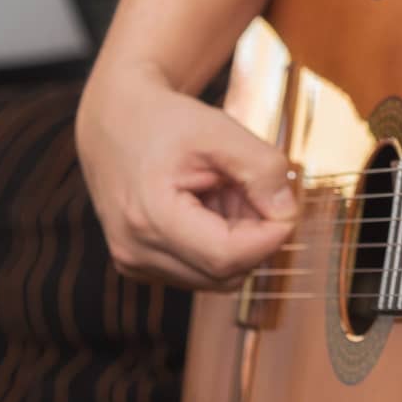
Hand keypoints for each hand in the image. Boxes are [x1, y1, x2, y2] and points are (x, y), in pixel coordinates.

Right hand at [75, 64, 298, 288]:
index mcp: (150, 217)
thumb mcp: (220, 130)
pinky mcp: (140, 265)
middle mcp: (136, 251)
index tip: (286, 205)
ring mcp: (135, 262)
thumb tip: (286, 212)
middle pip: (224, 273)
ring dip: (237, 242)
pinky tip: (209, 208)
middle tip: (254, 190)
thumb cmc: (165, 122)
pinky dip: (216, 245)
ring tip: (227, 194)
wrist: (115, 122)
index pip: (227, 257)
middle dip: (255, 238)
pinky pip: (198, 272)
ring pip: (215, 278)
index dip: (269, 237)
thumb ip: (262, 169)